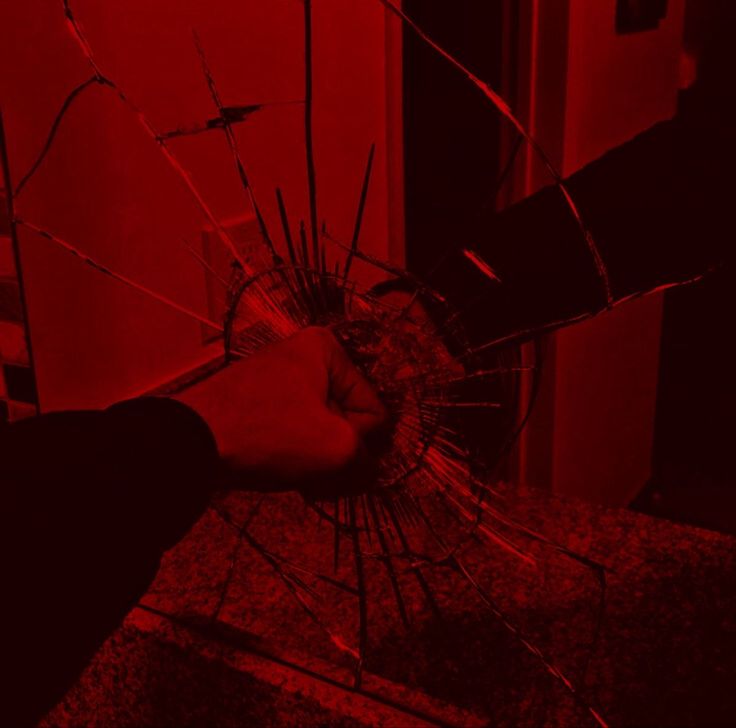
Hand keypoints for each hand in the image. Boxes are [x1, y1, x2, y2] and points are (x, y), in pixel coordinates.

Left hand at [175, 327, 387, 494]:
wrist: (190, 443)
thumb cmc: (271, 434)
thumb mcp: (337, 450)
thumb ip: (367, 460)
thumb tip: (365, 468)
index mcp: (327, 350)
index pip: (374, 412)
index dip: (362, 446)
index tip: (344, 466)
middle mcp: (302, 357)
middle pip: (345, 421)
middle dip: (338, 456)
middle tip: (322, 478)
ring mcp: (276, 380)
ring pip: (318, 432)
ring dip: (317, 462)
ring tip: (300, 479)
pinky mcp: (255, 404)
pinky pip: (291, 433)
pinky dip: (293, 457)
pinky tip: (282, 473)